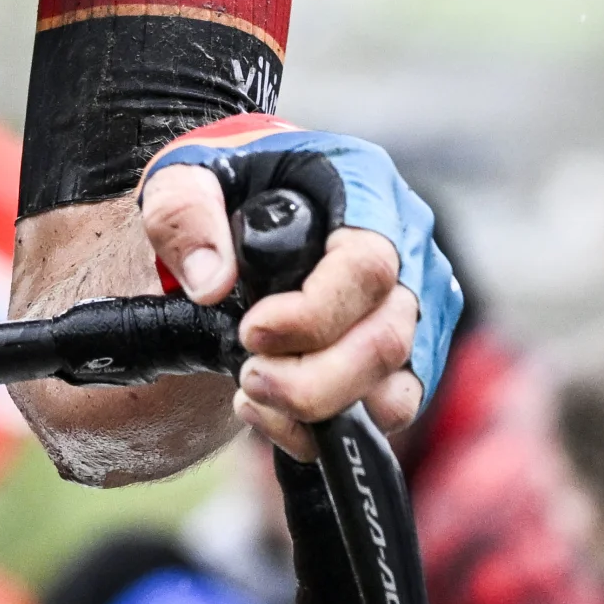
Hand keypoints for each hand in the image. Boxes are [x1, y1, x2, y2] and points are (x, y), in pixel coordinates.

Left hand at [141, 123, 458, 449]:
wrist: (250, 200)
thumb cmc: (230, 182)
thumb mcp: (188, 174)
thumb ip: (185, 215)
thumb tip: (210, 283)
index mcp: (367, 188)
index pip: (368, 266)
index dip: (312, 315)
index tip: (251, 333)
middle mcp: (410, 248)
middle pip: (388, 339)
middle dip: (312, 381)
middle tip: (248, 380)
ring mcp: (418, 306)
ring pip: (396, 390)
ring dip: (320, 410)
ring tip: (252, 393)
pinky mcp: (408, 354)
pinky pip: (388, 412)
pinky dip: (327, 429)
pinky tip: (270, 412)